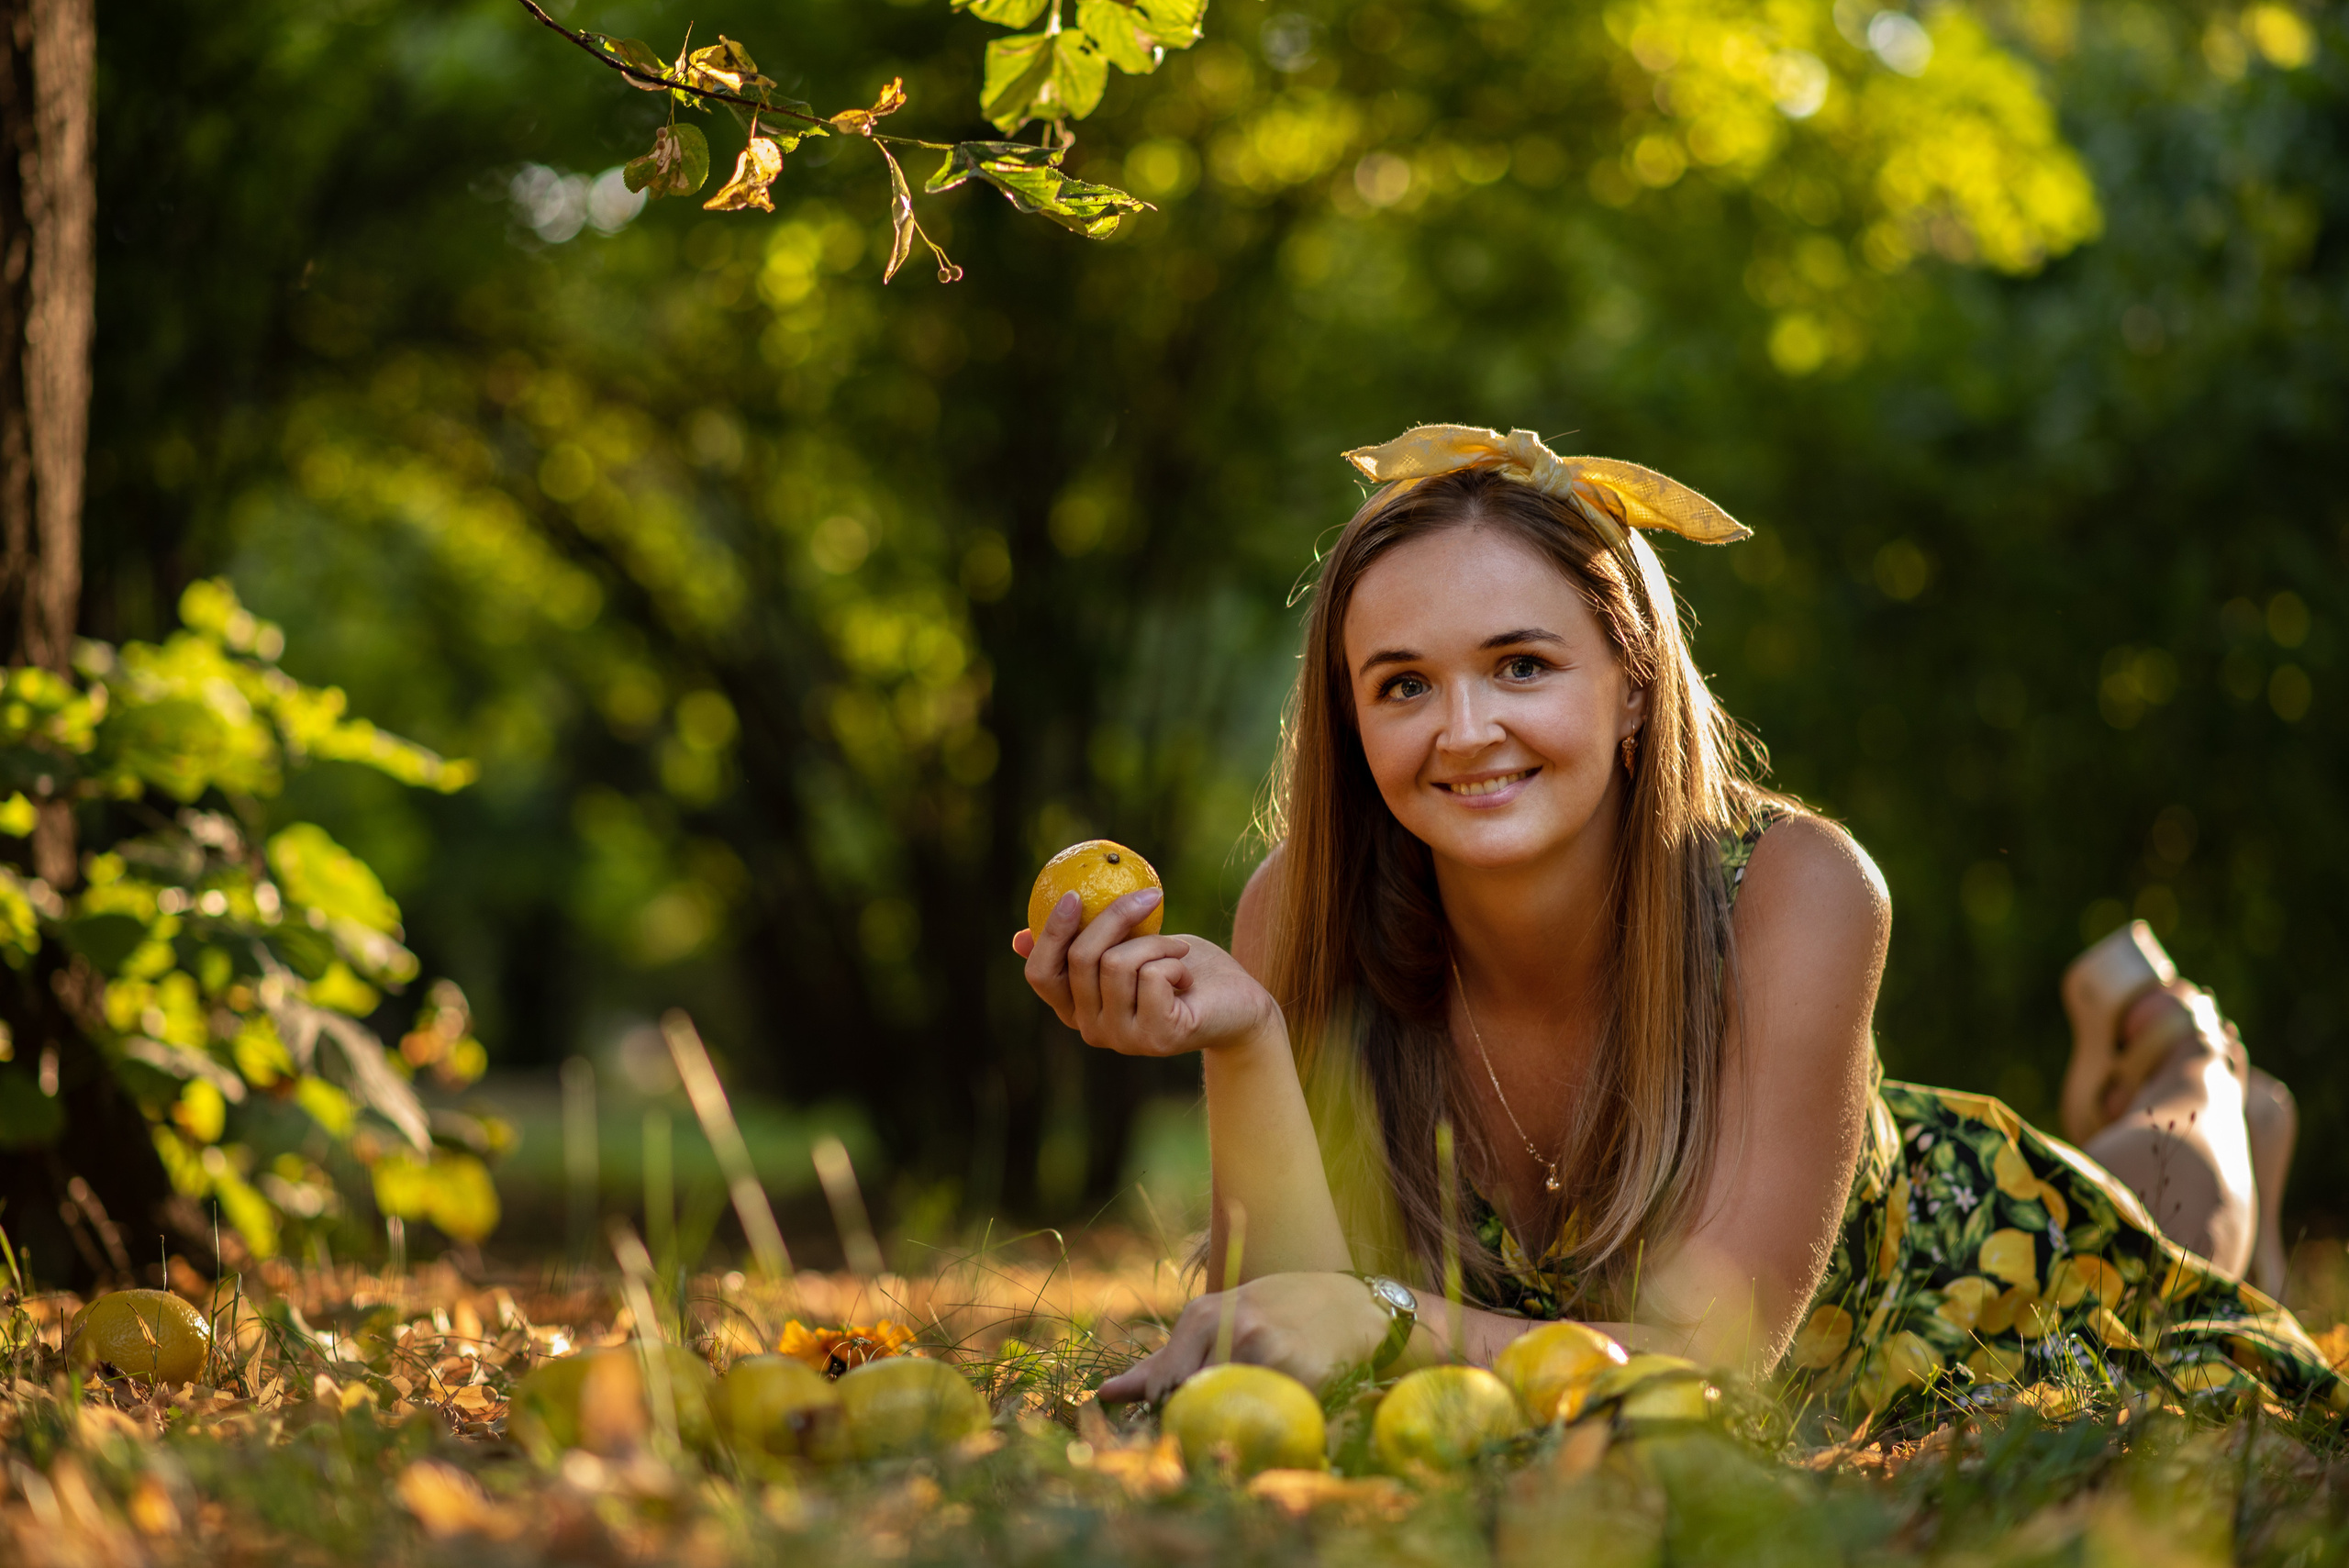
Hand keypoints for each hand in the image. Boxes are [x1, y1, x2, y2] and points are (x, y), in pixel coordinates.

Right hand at [1014, 890, 1279, 1057]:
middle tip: (1148, 896)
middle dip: (1115, 917)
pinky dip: (1173, 962)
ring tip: (1177, 953)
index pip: (1041, 975)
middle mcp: (1092, 1030)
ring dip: (1156, 943)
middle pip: (1080, 959)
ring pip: (1117, 964)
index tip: (1074, 895)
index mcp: (1076, 1008)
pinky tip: (1187, 977)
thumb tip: (1018, 937)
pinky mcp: (1156, 1038)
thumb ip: (1086, 943)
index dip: (1051, 934)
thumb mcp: (1130, 946)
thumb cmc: (1181, 969)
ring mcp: (1123, 1039)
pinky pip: (1151, 976)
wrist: (1238, 1002)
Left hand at [1097, 1272, 1390, 1404]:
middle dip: (1197, 1424)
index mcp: (1201, 1314)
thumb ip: (1162, 1361)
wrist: (1349, 1305)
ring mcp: (1269, 1352)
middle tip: (1210, 1432)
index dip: (1166, 1414)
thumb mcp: (1215, 1322)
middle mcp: (1231, 1328)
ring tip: (1246, 1419)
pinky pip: (1271, 1419)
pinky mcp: (1304, 1375)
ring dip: (1233, 1428)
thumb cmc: (1272, 1313)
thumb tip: (1101, 1394)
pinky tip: (1277, 1418)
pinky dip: (1268, 1428)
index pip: (1163, 1385)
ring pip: (1231, 1413)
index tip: (1179, 1425)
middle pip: (1194, 1401)